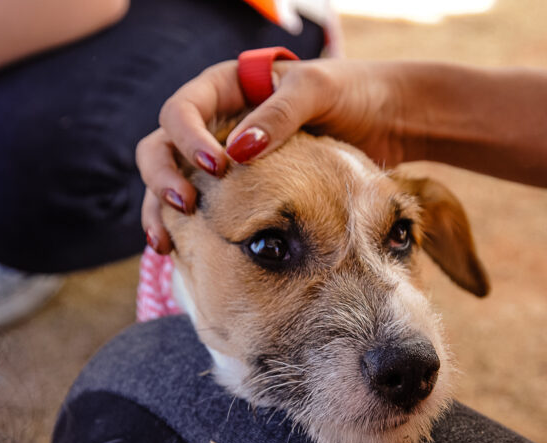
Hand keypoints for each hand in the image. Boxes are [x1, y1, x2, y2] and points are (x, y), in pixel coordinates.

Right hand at [137, 58, 407, 252]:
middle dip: (163, 176)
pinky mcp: (241, 187)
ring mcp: (225, 156)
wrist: (386, 117)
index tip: (216, 166)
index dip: (187, 138)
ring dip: (160, 209)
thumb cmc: (351, 92)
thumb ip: (277, 115)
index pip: (181, 110)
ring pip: (172, 178)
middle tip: (185, 205)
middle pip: (163, 146)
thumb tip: (236, 151)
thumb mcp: (316, 91)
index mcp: (227, 88)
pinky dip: (185, 226)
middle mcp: (217, 121)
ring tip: (165, 242)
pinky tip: (180, 250)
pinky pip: (201, 205)